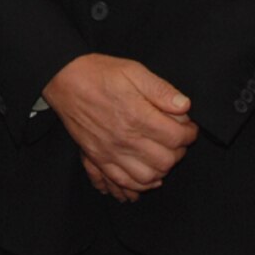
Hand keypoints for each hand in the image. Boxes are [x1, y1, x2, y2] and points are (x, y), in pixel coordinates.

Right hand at [42, 54, 197, 199]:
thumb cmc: (99, 73)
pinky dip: (139, 183)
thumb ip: (161, 89)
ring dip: (161, 168)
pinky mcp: (98, 158)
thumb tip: (185, 106)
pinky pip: (123, 182)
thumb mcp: (134, 70)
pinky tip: (146, 173)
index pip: (176, 137)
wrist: (65, 80)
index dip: (189, 133)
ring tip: (163, 154)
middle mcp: (125, 138)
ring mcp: (110, 151)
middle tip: (177, 139)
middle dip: (178, 151)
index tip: (189, 127)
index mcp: (137, 115)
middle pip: (166, 160)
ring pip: (148, 177)